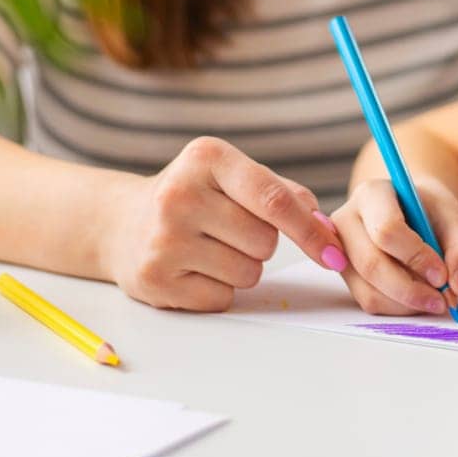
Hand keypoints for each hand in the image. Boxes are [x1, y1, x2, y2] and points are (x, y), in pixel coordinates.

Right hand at [102, 136, 346, 311]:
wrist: (123, 223)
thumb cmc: (196, 197)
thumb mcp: (233, 176)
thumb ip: (284, 194)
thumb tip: (326, 231)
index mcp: (206, 157)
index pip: (273, 199)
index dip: (310, 231)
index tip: (335, 254)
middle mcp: (179, 195)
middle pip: (265, 241)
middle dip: (263, 243)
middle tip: (229, 230)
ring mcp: (163, 239)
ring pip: (248, 273)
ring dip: (242, 267)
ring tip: (210, 247)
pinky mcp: (155, 280)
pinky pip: (222, 298)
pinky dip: (219, 289)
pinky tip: (194, 267)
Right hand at [330, 175, 457, 315]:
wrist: (409, 211)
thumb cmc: (428, 211)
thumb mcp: (453, 218)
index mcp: (372, 194)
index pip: (386, 229)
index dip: (416, 257)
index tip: (442, 274)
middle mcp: (347, 220)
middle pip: (372, 264)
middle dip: (411, 289)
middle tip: (444, 299)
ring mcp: (340, 250)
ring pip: (369, 289)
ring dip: (407, 304)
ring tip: (436, 300)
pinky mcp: (346, 275)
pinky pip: (369, 301)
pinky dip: (399, 308)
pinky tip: (419, 298)